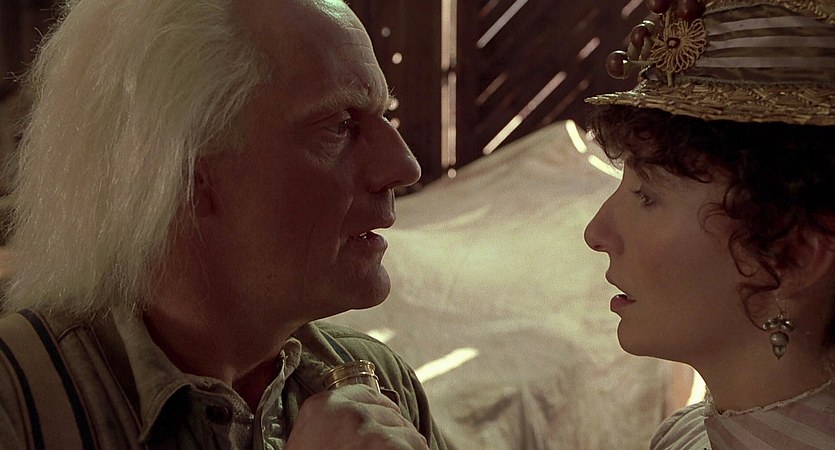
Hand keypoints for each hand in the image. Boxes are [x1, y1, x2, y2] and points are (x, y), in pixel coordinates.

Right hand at [285, 384, 429, 449]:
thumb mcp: (309, 437)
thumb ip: (332, 420)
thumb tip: (364, 419)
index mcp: (322, 405)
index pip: (367, 394)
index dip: (379, 412)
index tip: (379, 428)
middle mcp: (345, 410)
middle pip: (389, 412)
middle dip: (391, 432)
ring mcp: (366, 426)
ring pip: (407, 430)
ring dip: (403, 446)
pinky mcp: (385, 444)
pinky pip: (415, 444)